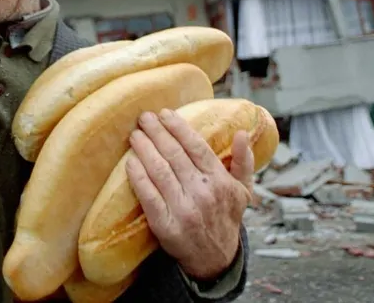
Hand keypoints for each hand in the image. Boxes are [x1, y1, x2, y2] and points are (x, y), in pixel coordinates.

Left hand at [125, 109, 253, 281]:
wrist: (215, 259)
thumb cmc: (226, 219)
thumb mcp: (243, 191)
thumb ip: (244, 161)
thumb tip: (242, 133)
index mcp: (220, 182)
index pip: (196, 147)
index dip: (178, 128)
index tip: (165, 113)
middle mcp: (202, 193)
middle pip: (174, 155)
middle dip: (157, 132)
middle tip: (144, 118)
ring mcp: (183, 209)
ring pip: (159, 171)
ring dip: (144, 149)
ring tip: (135, 135)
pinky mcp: (165, 224)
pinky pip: (148, 195)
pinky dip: (137, 176)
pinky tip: (130, 162)